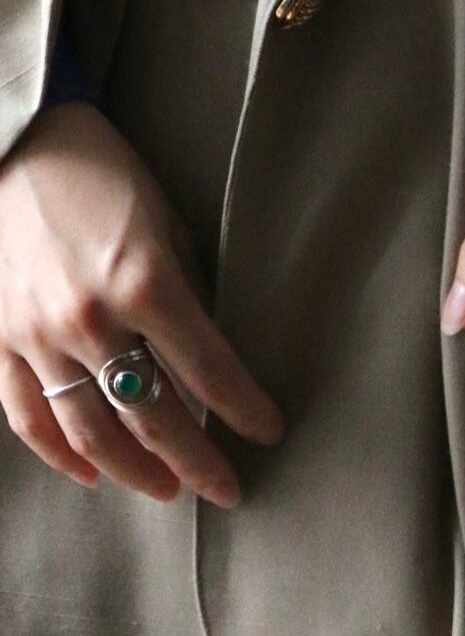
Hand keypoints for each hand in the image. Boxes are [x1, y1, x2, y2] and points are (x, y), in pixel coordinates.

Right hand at [0, 102, 283, 506]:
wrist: (21, 144)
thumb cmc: (109, 177)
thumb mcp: (169, 227)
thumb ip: (187, 295)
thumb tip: (209, 356)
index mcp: (147, 284)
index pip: (210, 371)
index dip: (244, 410)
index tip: (269, 432)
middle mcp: (91, 320)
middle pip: (153, 416)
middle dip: (197, 461)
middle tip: (228, 489)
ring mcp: (39, 336)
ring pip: (91, 432)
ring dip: (134, 470)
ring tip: (168, 491)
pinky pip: (29, 416)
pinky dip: (60, 454)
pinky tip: (91, 475)